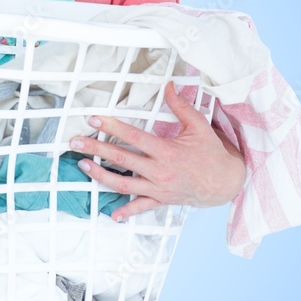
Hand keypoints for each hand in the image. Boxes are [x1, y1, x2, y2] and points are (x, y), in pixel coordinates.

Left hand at [69, 81, 245, 220]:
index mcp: (166, 151)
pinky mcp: (160, 199)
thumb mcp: (198, 126)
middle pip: (121, 159)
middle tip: (75, 142)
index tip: (94, 119)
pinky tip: (112, 215)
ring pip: (123, 184)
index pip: (133, 137)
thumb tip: (168, 85)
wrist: (225, 183)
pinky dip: (127, 211)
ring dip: (100, 176)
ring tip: (82, 166)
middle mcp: (159, 171)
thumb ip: (181, 106)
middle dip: (96, 150)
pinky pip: (141, 207)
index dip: (112, 127)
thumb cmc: (211, 153)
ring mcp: (158, 188)